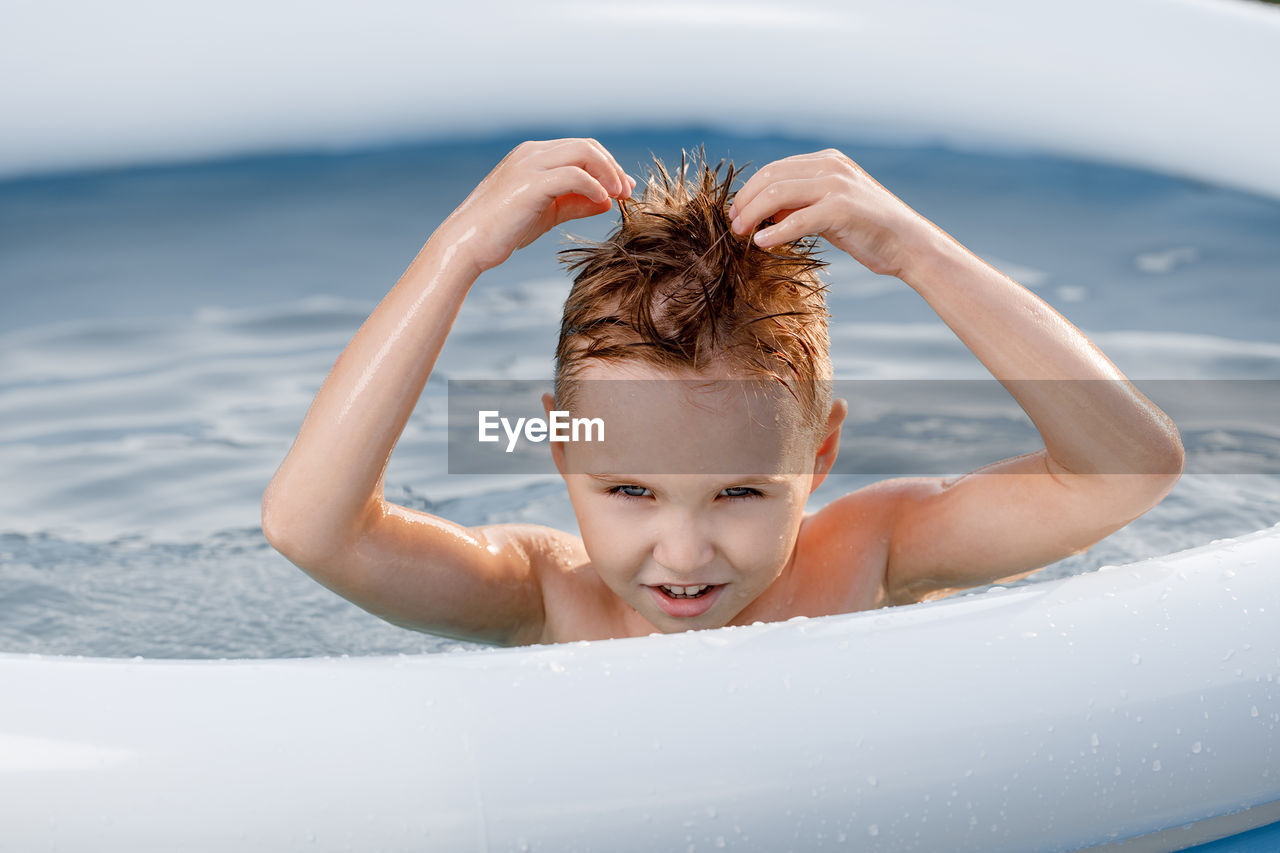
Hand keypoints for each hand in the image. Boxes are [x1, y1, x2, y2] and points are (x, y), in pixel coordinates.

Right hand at [438, 138, 633, 275]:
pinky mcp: (530, 184)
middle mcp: (531, 153)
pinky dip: (594, 186)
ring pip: (583, 153)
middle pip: (586, 146)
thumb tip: (608, 200)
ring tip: (620, 196)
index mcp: (533, 155)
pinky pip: (573, 175)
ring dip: (609, 173)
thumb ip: (576, 204)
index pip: (581, 148)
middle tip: (627, 192)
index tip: (623, 188)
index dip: (607, 166)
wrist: (466, 244)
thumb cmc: (503, 230)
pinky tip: (603, 202)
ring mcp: (529, 165)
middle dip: (613, 167)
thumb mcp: (547, 213)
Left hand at [727, 149, 933, 278]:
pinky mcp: (841, 209)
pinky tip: (761, 243)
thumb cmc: (867, 230)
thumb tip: (765, 213)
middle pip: (770, 177)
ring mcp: (836, 185)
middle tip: (733, 224)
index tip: (736, 212)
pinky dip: (774, 233)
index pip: (775, 169)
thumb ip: (801, 204)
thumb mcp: (830, 209)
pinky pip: (795, 220)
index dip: (749, 191)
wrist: (908, 244)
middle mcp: (831, 166)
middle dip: (745, 201)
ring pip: (777, 194)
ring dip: (752, 215)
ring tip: (741, 233)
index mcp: (828, 160)